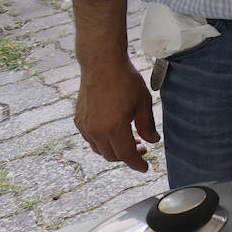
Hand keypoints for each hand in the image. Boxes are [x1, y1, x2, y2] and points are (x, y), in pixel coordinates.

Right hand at [75, 58, 158, 172]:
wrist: (101, 64)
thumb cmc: (125, 80)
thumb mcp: (143, 103)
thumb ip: (147, 126)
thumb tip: (152, 141)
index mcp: (113, 128)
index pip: (126, 155)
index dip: (137, 164)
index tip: (145, 168)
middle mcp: (96, 131)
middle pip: (112, 155)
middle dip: (128, 156)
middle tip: (142, 148)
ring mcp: (85, 126)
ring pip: (100, 149)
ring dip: (115, 149)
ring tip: (131, 140)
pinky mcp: (79, 120)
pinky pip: (91, 139)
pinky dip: (103, 142)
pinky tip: (114, 132)